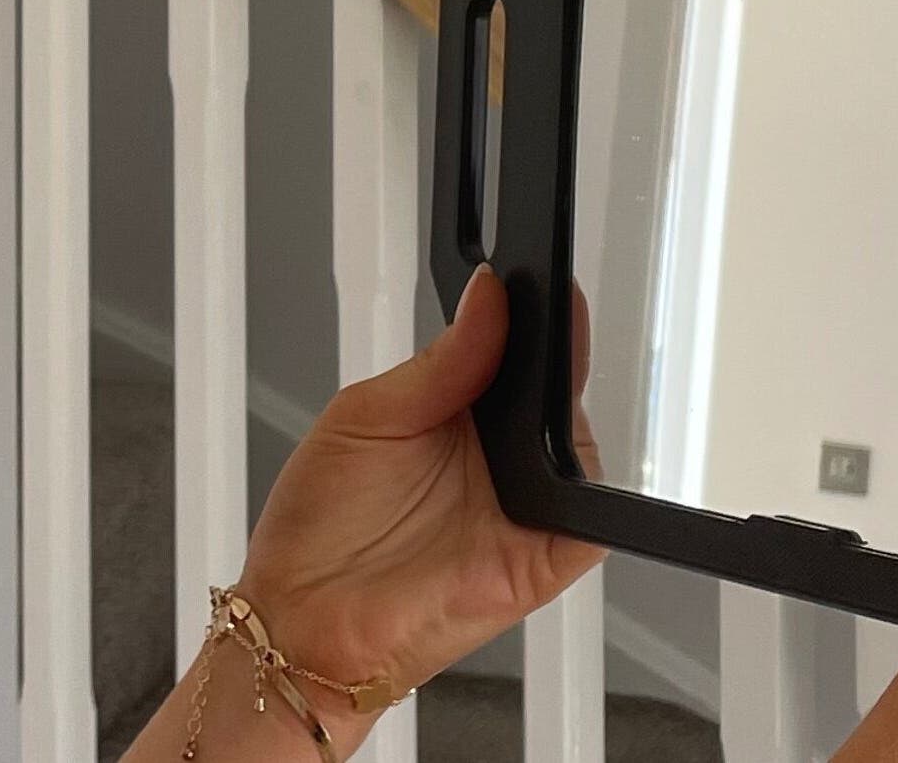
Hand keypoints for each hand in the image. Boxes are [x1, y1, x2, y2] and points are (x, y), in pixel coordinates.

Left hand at [232, 264, 606, 712]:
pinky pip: (593, 520)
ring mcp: (524, 508)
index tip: (536, 281)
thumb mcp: (367, 415)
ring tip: (525, 398)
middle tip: (541, 327)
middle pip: (556, 394)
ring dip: (562, 417)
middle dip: (556, 358)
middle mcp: (496, 457)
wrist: (303, 616)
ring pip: (577, 447)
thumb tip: (488, 299)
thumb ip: (439, 362)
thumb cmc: (321, 524)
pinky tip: (551, 462)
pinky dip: (585, 492)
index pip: (515, 351)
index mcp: (455, 410)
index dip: (533, 316)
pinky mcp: (545, 560)